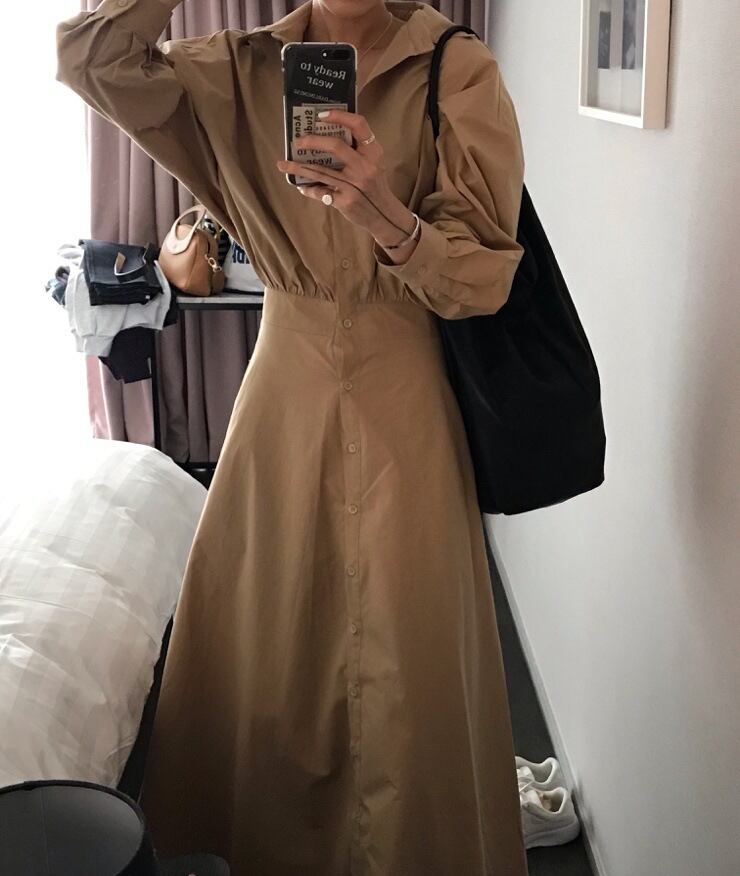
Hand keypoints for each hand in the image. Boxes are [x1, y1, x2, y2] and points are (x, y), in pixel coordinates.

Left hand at [275, 109, 415, 246]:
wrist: (385, 216)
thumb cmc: (375, 186)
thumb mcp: (374, 164)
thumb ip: (357, 150)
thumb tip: (326, 136)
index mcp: (373, 153)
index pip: (359, 125)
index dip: (340, 116)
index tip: (321, 115)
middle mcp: (364, 167)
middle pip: (335, 146)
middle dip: (312, 142)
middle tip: (298, 142)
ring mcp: (354, 185)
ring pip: (320, 172)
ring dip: (298, 168)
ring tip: (283, 164)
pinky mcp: (345, 201)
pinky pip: (320, 192)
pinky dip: (308, 189)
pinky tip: (301, 186)